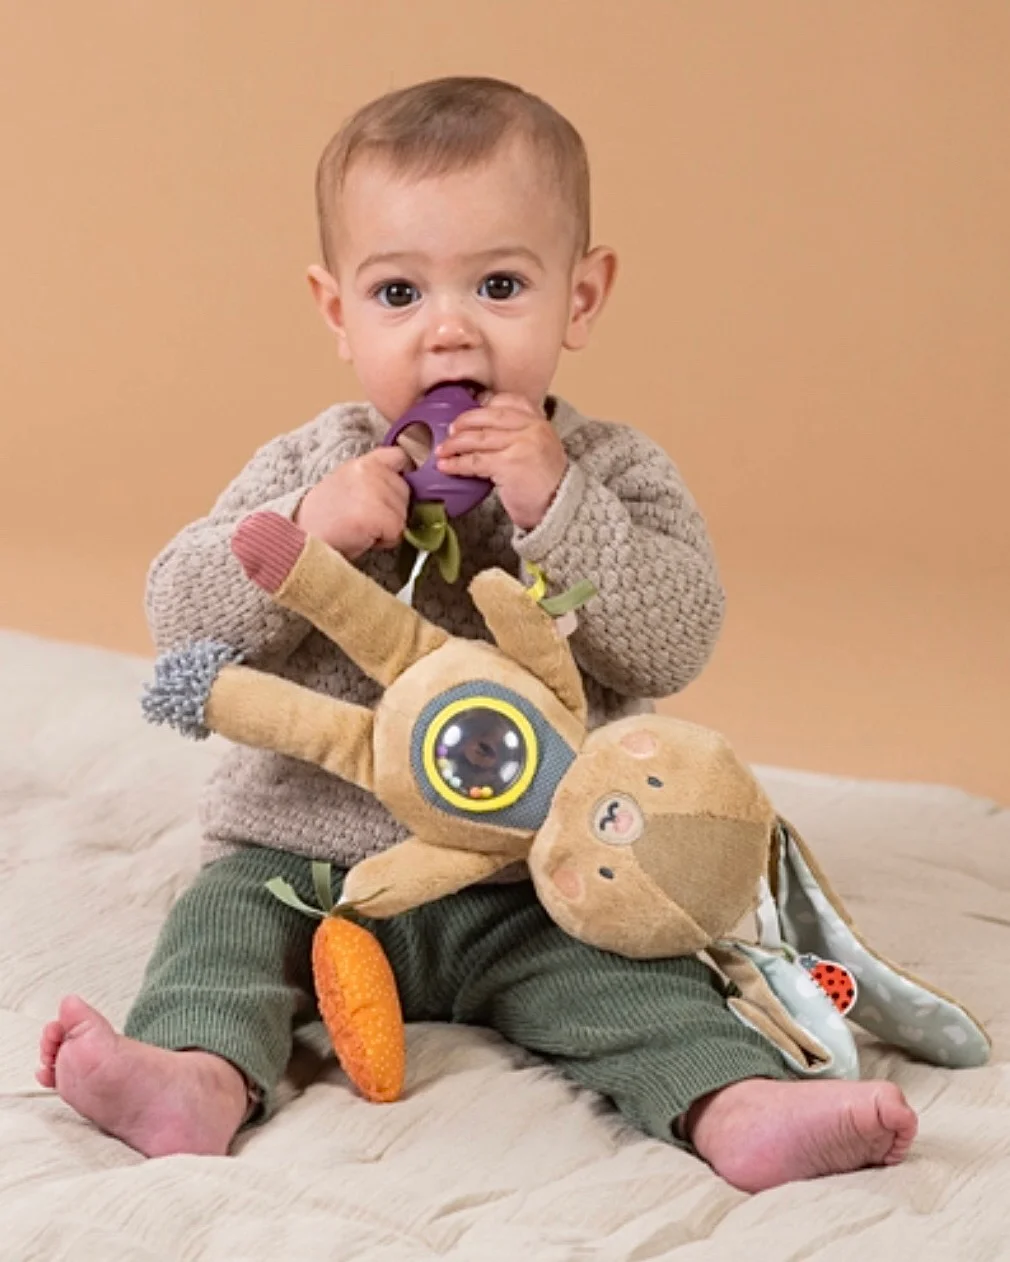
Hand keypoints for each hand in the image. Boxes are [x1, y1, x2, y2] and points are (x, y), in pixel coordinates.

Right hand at [294, 446, 410, 558]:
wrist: (302, 537)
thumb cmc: (326, 518)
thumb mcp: (349, 485)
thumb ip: (375, 480)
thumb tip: (403, 489)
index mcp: (363, 462)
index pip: (400, 456)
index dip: (403, 474)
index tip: (394, 490)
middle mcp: (369, 471)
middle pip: (406, 492)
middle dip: (393, 510)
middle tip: (366, 518)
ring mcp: (373, 491)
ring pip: (403, 514)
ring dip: (388, 527)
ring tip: (362, 528)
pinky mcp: (375, 514)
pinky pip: (397, 531)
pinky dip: (385, 541)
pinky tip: (364, 537)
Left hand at [435, 393, 567, 530]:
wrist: (558, 507)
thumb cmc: (545, 483)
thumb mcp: (540, 449)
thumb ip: (520, 435)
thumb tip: (483, 430)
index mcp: (540, 421)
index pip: (510, 401)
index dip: (486, 405)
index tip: (470, 412)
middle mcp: (532, 428)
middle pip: (489, 416)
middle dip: (465, 422)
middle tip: (450, 430)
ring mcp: (521, 445)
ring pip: (479, 438)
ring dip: (455, 444)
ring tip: (442, 450)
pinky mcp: (509, 465)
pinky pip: (476, 461)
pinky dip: (457, 464)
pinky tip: (446, 466)